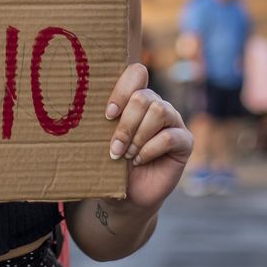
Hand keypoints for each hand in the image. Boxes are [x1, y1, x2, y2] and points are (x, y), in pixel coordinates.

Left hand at [105, 63, 192, 211]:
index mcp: (136, 97)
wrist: (127, 193)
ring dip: (138, 136)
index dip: (122, 90)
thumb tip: (82, 105)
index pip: (137, 73)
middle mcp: (157, 104)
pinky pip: (170, 136)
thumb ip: (102, 119)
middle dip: (126, 124)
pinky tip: (140, 160)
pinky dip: (150, 150)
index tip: (108, 115)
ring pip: (159, 111)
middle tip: (115, 147)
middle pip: (144, 97)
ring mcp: (173, 121)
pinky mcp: (185, 141)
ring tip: (127, 154)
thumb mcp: (103, 138)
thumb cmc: (112, 161)